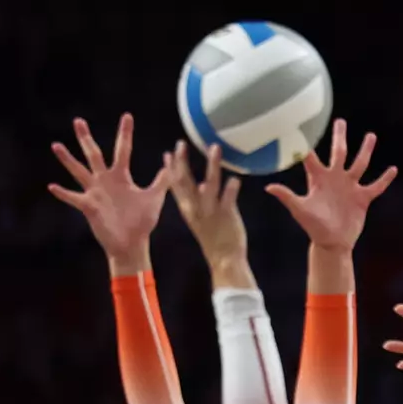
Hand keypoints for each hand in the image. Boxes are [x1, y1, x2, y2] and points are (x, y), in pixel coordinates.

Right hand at [49, 115, 166, 272]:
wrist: (132, 243)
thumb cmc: (143, 222)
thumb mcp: (155, 198)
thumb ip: (163, 181)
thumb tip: (173, 163)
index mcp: (121, 176)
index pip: (123, 149)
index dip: (125, 133)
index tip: (127, 116)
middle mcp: (105, 180)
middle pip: (94, 154)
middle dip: (86, 138)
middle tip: (78, 120)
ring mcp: (95, 192)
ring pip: (79, 171)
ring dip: (67, 159)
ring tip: (56, 145)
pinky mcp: (89, 206)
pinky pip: (73, 198)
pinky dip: (63, 193)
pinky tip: (52, 186)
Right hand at [166, 141, 247, 275]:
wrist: (224, 259)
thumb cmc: (214, 238)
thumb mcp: (201, 219)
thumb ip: (199, 201)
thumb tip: (202, 185)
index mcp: (188, 209)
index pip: (175, 186)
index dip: (171, 169)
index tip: (167, 153)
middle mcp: (196, 208)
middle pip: (186, 181)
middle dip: (182, 162)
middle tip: (180, 143)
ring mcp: (211, 211)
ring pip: (210, 183)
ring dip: (212, 164)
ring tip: (215, 147)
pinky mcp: (227, 215)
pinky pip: (228, 198)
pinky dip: (231, 188)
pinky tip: (235, 178)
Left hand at [266, 118, 396, 251]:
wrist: (332, 243)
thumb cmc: (313, 227)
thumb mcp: (300, 210)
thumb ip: (287, 197)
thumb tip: (269, 187)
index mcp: (318, 179)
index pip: (311, 156)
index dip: (307, 142)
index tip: (304, 125)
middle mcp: (335, 178)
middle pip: (339, 152)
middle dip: (340, 137)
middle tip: (340, 121)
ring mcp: (350, 187)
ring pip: (360, 164)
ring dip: (365, 150)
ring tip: (371, 136)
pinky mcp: (362, 198)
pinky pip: (376, 186)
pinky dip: (384, 179)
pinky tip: (393, 169)